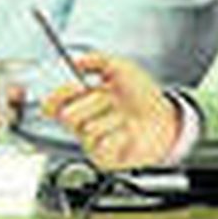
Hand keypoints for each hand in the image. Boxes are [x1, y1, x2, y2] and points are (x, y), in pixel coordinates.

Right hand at [42, 53, 180, 169]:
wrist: (166, 118)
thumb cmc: (144, 96)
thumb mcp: (120, 68)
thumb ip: (96, 60)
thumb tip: (76, 60)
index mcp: (80, 104)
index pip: (51, 105)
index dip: (60, 95)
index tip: (77, 86)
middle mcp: (82, 125)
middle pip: (68, 117)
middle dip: (96, 103)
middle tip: (113, 100)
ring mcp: (92, 144)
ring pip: (90, 129)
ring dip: (114, 118)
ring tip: (127, 118)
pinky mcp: (104, 159)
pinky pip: (104, 146)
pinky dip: (121, 135)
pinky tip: (129, 133)